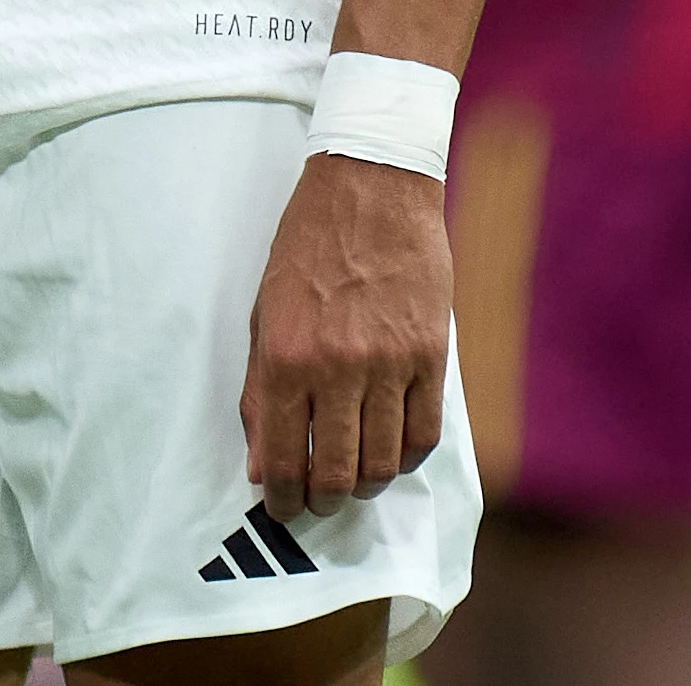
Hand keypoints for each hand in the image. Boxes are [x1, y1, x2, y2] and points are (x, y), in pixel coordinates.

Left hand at [242, 153, 448, 511]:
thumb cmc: (308, 246)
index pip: (284, 463)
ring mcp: (389, 363)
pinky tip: (395, 450)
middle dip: (324, 502)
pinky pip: (425, 433)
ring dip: (368, 485)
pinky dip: (410, 457)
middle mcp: (335, 368)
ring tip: (358, 477)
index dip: (284, 501)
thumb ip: (258, 394)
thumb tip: (261, 467)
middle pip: (337, 475)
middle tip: (321, 500)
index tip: (285, 506)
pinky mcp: (431, 353)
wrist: (372, 184)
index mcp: (285, 359)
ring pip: (384, 463)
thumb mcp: (263, 314)